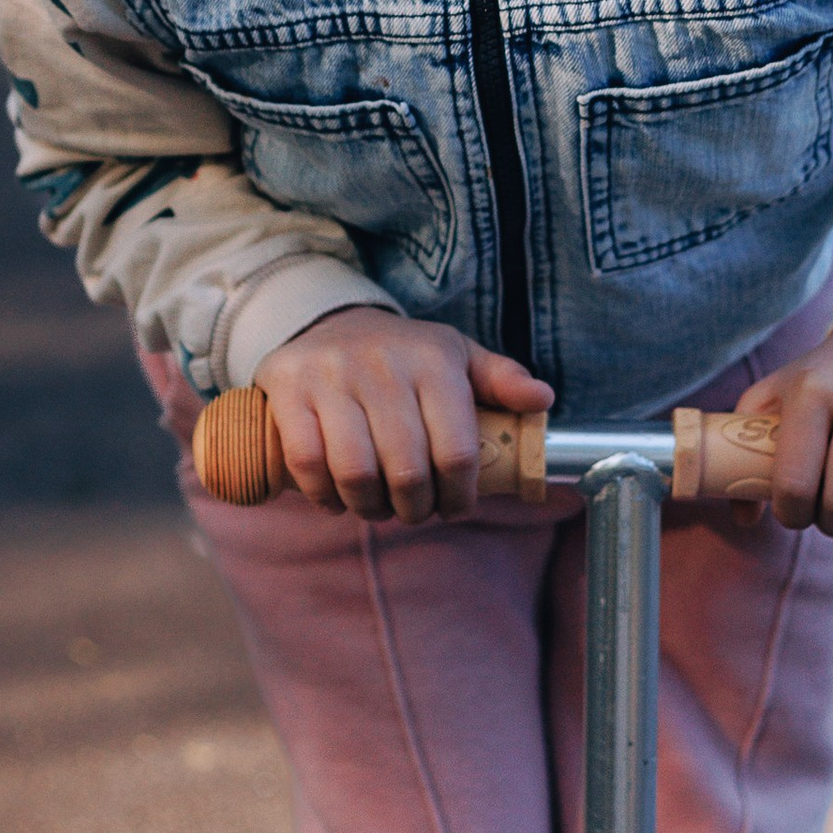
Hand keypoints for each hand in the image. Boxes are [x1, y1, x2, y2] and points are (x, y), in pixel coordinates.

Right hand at [255, 307, 553, 524]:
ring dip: (370, 508)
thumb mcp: (456, 356)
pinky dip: (324, 495)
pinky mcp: (289, 389)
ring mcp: (331, 376)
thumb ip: (502, 378)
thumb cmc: (404, 355)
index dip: (460, 496)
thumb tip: (543, 400)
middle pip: (407, 470)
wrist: (328, 321)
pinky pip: (308, 463)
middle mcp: (383, 365)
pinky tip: (337, 499)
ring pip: (355, 472)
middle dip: (415, 508)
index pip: (457, 451)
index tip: (456, 507)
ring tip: (378, 507)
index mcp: (433, 361)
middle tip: (415, 511)